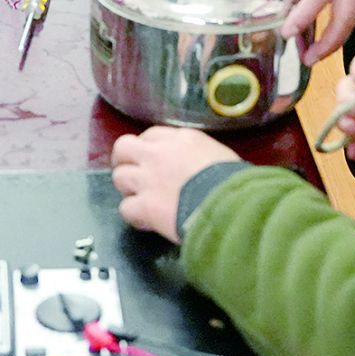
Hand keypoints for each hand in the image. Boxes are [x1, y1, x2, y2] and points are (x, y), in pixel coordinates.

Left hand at [110, 126, 238, 243]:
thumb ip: (201, 156)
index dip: (149, 147)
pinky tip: (146, 220)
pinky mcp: (145, 206)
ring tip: (140, 198)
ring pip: (119, 176)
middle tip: (134, 173)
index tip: (154, 159)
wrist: (229, 204)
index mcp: (181, 139)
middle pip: (124, 147)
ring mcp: (148, 180)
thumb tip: (200, 167)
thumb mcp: (220, 155)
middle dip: (125, 160)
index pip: (152, 135)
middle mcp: (158, 154)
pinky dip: (134, 214)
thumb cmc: (235, 181)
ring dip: (128, 188)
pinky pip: (126, 208)